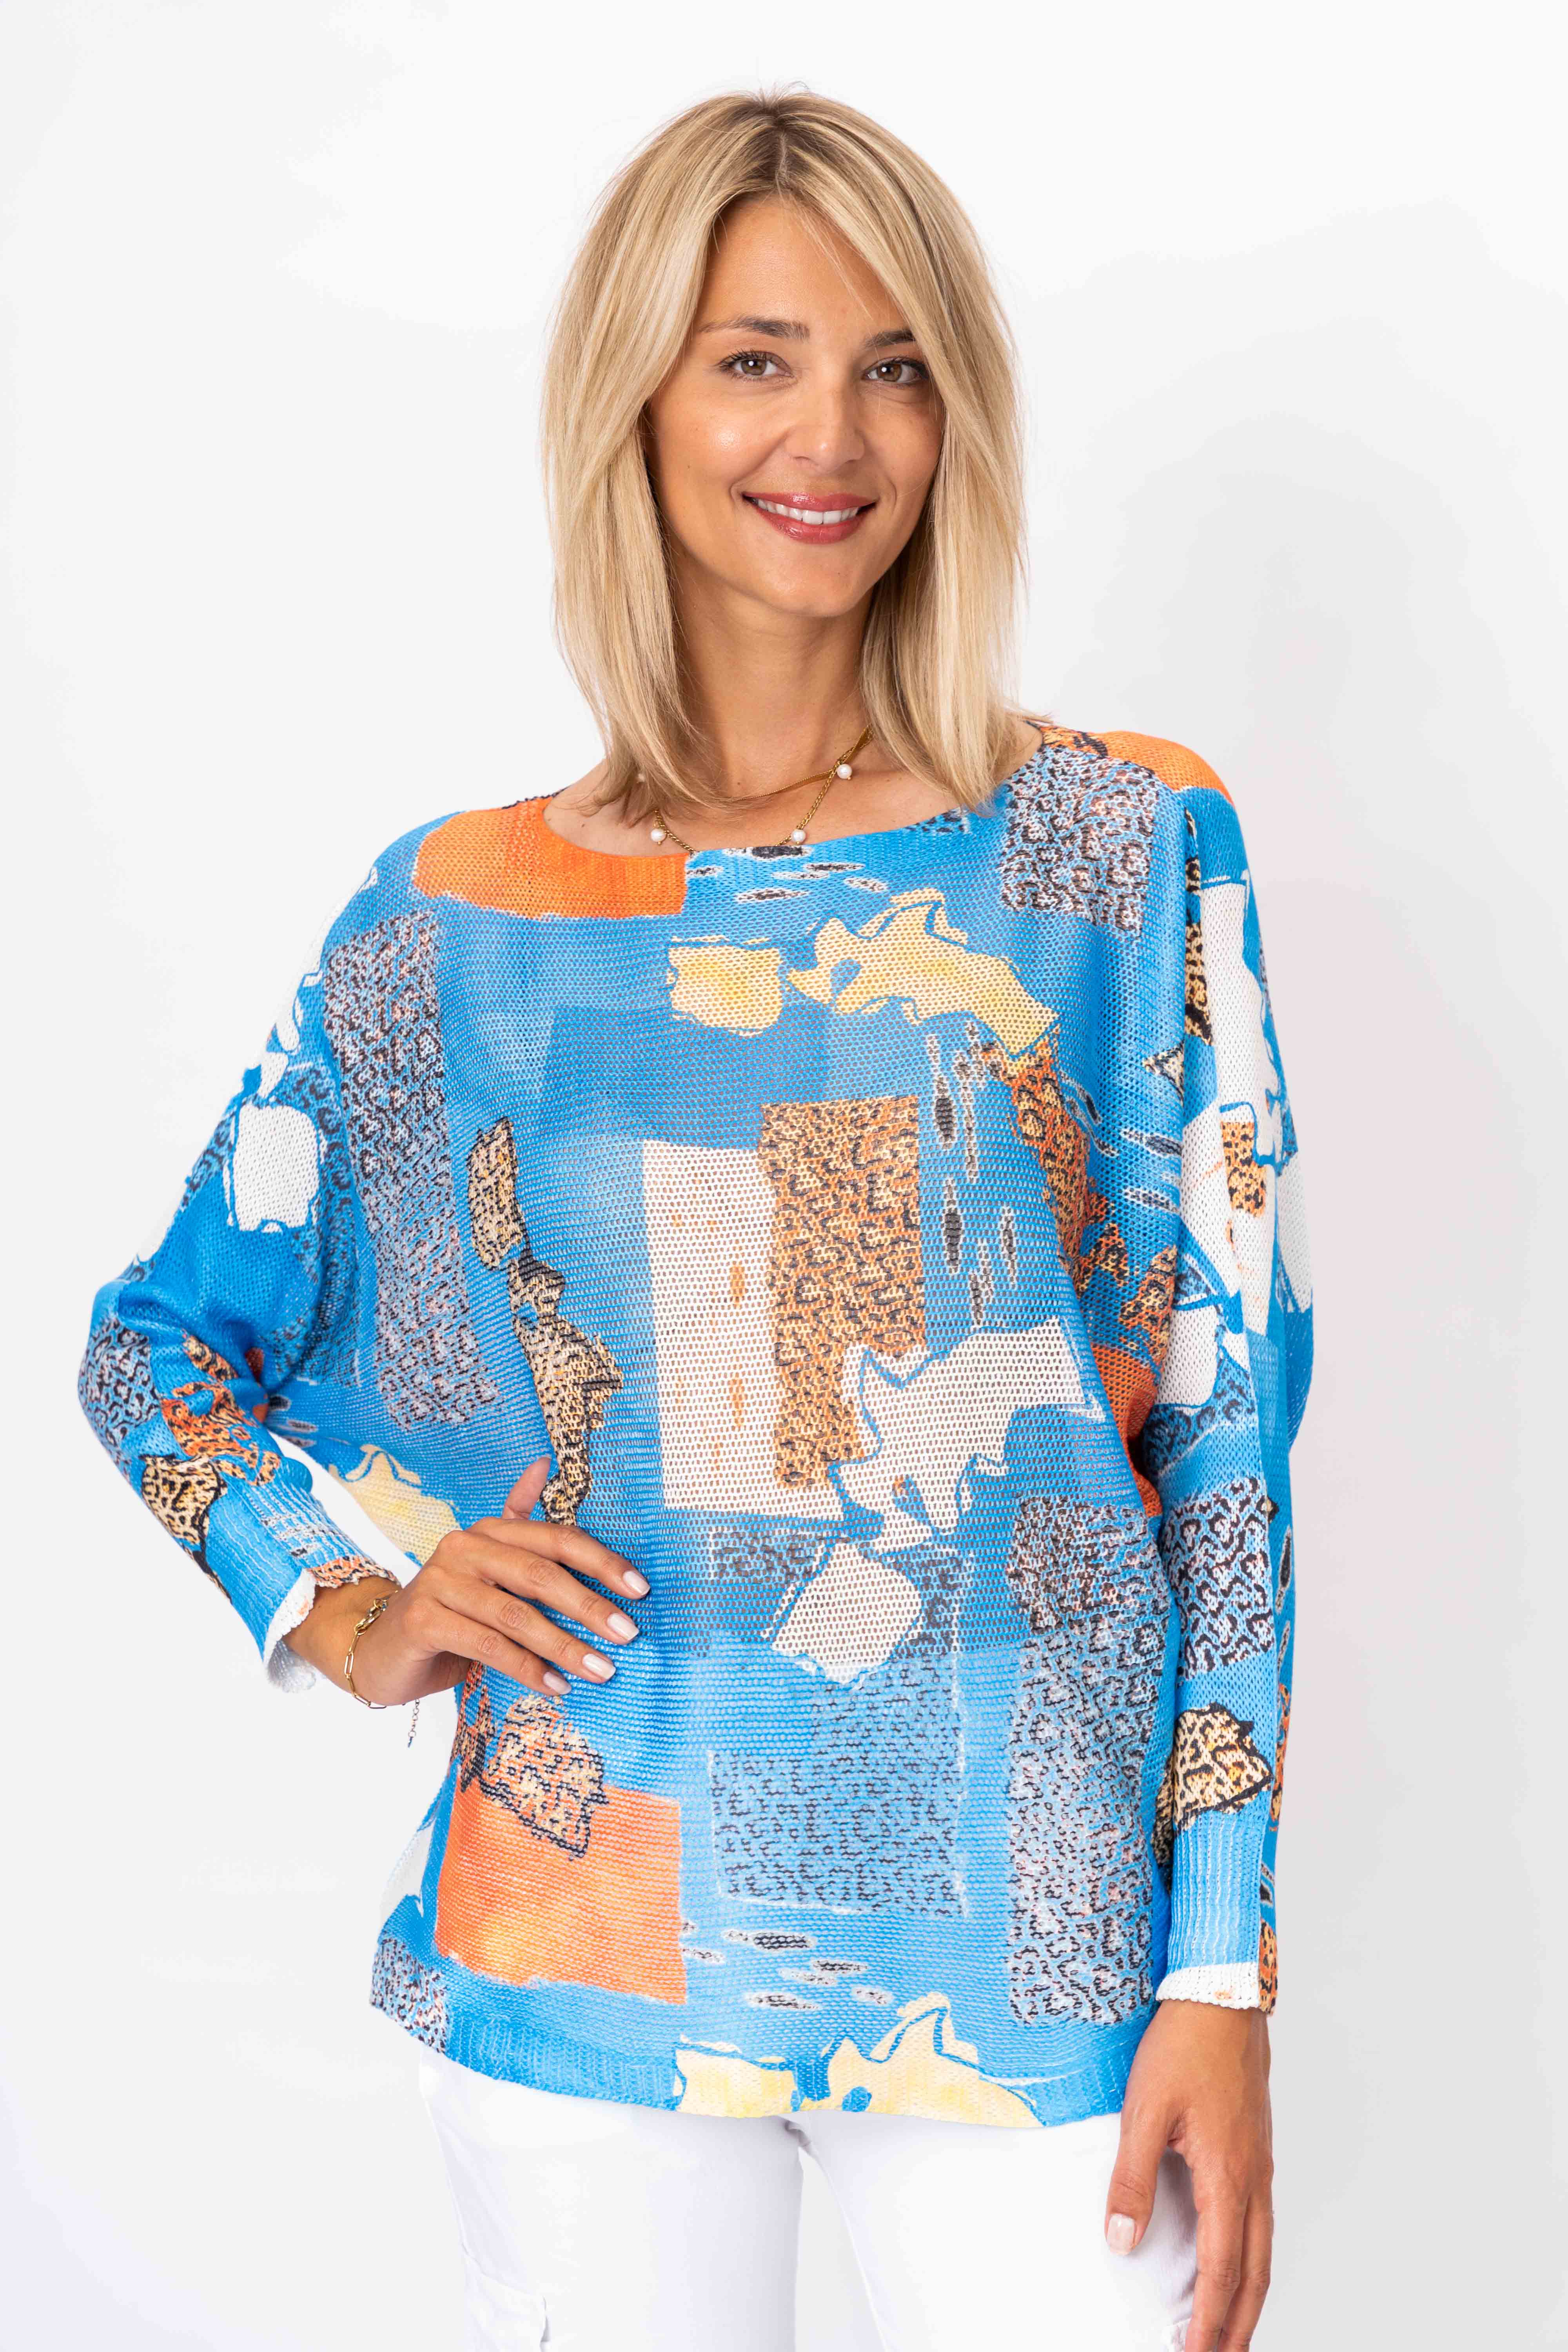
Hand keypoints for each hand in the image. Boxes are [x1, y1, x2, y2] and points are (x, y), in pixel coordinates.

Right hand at [347, 1456, 649, 1702]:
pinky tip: (555, 1686)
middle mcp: (463, 1547)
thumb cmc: (452, 1608)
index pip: (556, 1538)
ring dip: (564, 1646)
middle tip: (628, 1635)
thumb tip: (544, 1462)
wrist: (384, 1645)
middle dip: (590, 1606)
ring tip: (601, 1670)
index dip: (601, 1562)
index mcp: (488, 1530)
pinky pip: (488, 1645)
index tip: (640, 1590)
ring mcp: (440, 1581)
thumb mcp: (489, 1567)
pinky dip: (527, 1668)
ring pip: (516, 1615)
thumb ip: (519, 1520)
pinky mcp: (424, 1619)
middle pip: (540, 1575)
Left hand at [1105, 2000, 1272, 2351]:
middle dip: (1237, 2324)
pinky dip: (1250, 2256)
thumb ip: (1132, 2178)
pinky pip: (1259, 2219)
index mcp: (1227, 2175)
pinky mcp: (1255, 2148)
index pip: (1222, 2268)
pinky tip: (1234, 2262)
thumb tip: (1120, 2238)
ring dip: (1247, 2294)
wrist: (1222, 1995)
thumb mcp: (1144, 2110)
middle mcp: (1253, 2177)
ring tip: (1227, 2329)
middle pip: (1254, 2272)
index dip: (1208, 2318)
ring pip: (1263, 2248)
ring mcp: (1259, 2163)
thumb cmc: (1184, 2045)